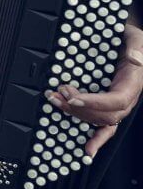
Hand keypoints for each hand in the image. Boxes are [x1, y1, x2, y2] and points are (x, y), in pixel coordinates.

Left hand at [47, 23, 142, 157]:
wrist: (127, 43)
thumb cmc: (130, 40)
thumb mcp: (135, 37)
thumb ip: (136, 46)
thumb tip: (134, 59)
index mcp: (132, 84)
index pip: (115, 100)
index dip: (94, 102)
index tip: (73, 98)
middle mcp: (125, 98)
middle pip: (103, 113)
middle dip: (78, 108)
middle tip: (57, 96)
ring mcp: (117, 104)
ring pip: (98, 118)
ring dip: (74, 114)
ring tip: (54, 100)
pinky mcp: (109, 105)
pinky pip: (106, 127)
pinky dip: (98, 140)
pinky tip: (88, 151)